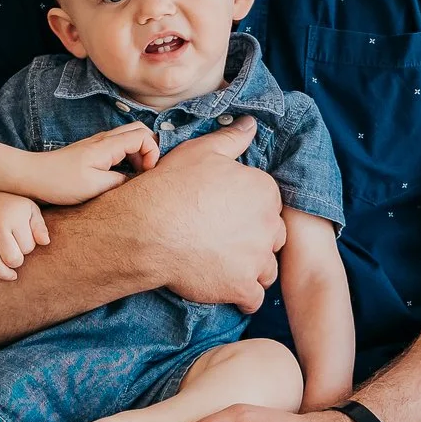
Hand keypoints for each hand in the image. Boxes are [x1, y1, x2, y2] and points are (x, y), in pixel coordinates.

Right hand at [0, 192, 49, 280]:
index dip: (29, 247)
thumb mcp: (31, 211)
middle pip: (11, 258)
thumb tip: (45, 242)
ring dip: (4, 274)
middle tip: (18, 256)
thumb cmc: (14, 208)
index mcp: (13, 218)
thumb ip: (40, 227)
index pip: (27, 247)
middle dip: (18, 262)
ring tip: (11, 274)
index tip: (26, 240)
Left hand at [24, 122, 160, 205]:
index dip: (152, 153)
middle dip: (150, 148)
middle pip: (140, 130)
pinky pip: (118, 146)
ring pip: (130, 137)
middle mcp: (104, 139)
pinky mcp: (92, 151)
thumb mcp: (94, 187)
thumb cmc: (60, 182)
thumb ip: (120, 180)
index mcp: (106, 146)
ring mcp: (98, 144)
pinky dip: (128, 156)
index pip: (143, 136)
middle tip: (145, 171)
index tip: (146, 172)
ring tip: (135, 175)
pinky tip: (121, 174)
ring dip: (139, 153)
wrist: (33, 176)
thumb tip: (135, 178)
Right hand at [120, 124, 283, 311]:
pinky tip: (225, 286)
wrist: (147, 230)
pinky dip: (242, 295)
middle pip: (273, 237)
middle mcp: (268, 225)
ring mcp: (257, 259)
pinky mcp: (242, 287)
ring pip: (267, 269)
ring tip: (224, 264)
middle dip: (255, 240)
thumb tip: (252, 124)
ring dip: (252, 268)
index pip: (268, 203)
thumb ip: (232, 139)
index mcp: (264, 190)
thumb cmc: (172, 187)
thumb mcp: (201, 152)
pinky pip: (253, 297)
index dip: (248, 209)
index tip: (225, 214)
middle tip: (224, 239)